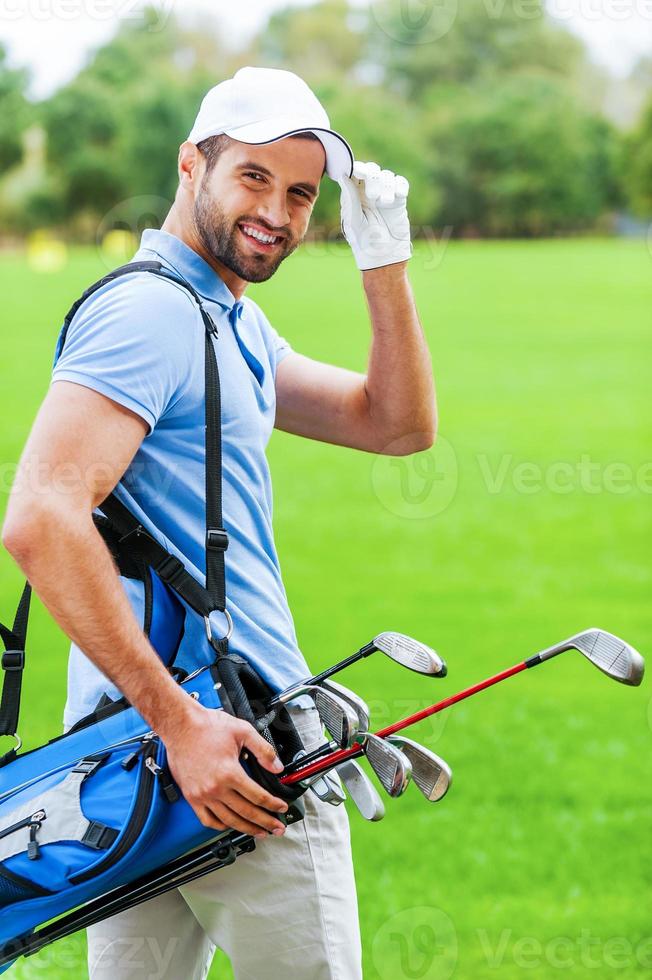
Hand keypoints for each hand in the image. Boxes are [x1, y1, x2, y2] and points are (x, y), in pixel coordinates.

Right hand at [164, 702, 288, 838]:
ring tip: (259, 832)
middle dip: (265, 822)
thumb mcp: (242, 731)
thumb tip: (277, 767)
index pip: (258, 796)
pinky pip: (207, 820)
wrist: (180, 726)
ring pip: (229, 821)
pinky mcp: (191, 797)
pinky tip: (231, 825)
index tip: (282, 808)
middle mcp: (215, 788)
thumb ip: (263, 750)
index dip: (273, 804)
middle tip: (277, 828)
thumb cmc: (207, 726)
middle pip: (246, 812)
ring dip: (246, 829)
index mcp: (230, 773)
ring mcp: (202, 795)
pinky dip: (221, 826)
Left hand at [338, 161, 411, 270]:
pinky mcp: (399, 200)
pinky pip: (401, 183)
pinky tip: (396, 196)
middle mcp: (368, 193)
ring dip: (386, 186)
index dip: (357, 168)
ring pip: (387, 176)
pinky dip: (399, 186)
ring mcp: (385, 195)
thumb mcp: (354, 220)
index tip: (358, 171)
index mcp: (353, 196)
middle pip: (372, 170)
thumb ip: (350, 197)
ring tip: (384, 203)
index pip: (355, 173)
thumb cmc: (364, 242)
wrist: (384, 257)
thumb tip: (342, 175)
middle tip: (372, 195)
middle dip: (373, 177)